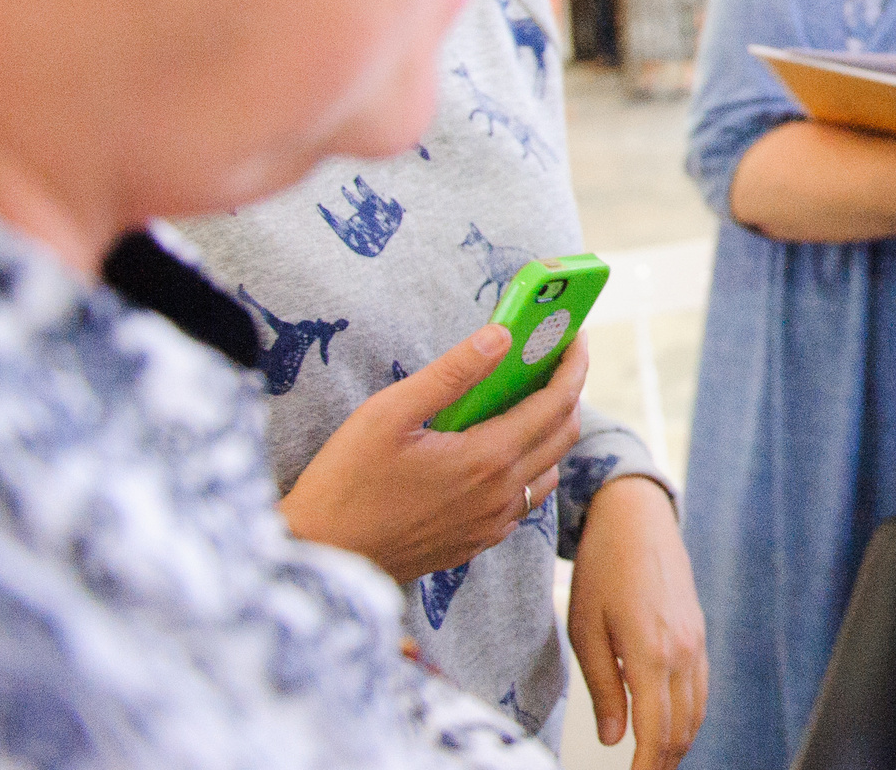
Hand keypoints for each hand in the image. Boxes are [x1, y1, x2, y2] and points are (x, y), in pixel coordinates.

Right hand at [279, 323, 587, 582]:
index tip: (576, 336)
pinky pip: (523, 502)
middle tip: (553, 362)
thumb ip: (452, 372)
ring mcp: (491, 525)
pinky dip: (527, 470)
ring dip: (550, 434)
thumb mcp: (390, 413)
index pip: (557, 403)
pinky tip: (496, 452)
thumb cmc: (345, 483)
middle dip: (569, 392)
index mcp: (487, 459)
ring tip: (525, 402)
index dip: (573, 364)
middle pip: (564, 436)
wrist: (320, 559)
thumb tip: (502, 336)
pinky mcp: (475, 543)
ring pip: (548, 472)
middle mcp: (501, 496)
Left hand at [570, 477, 706, 769]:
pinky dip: (688, 716)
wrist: (636, 517)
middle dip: (663, 763)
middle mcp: (683, 651)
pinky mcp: (699, 632)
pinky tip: (669, 725)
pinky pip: (700, 687)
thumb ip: (603, 688)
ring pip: (697, 712)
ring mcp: (696, 641)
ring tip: (654, 762)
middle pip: (682, 730)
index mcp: (651, 652)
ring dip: (678, 744)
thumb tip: (613, 738)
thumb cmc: (602, 567)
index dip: (646, 769)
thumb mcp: (585, 629)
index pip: (657, 733)